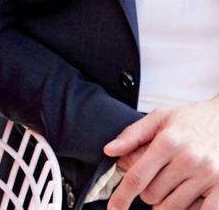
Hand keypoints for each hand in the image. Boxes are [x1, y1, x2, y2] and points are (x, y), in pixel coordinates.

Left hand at [104, 97, 218, 209]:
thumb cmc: (192, 119)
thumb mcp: (160, 117)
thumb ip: (133, 134)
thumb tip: (109, 151)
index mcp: (168, 142)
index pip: (138, 177)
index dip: (122, 196)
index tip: (113, 208)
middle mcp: (188, 160)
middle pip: (152, 195)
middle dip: (147, 192)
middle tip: (156, 178)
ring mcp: (207, 176)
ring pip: (172, 208)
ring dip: (166, 203)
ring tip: (173, 184)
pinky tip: (187, 199)